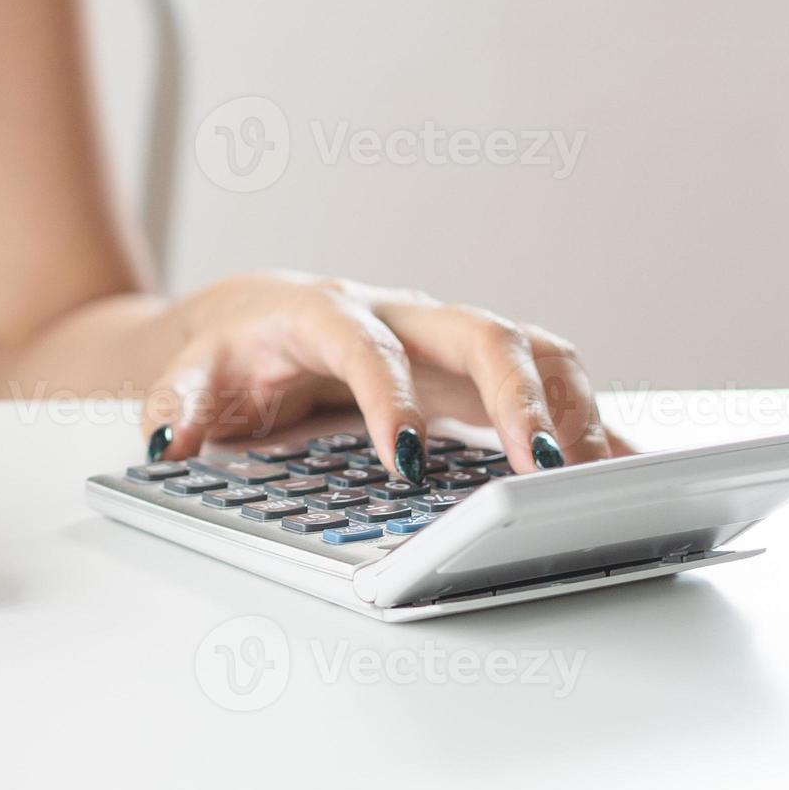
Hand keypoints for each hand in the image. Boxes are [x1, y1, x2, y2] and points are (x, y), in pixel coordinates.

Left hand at [140, 271, 623, 477]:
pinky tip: (626, 464)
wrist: (243, 318)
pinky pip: (549, 380)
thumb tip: (162, 448)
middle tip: (538, 467)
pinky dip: (592, 419)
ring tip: (588, 475)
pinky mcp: (473, 369)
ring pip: (530, 350)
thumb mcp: (184, 378)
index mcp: (326, 314)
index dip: (389, 400)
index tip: (402, 459)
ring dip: (569, 406)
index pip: (368, 348)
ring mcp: (445, 339)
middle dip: (517, 396)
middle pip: (480, 334)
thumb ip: (172, 410)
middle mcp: (401, 316)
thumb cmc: (226, 349)